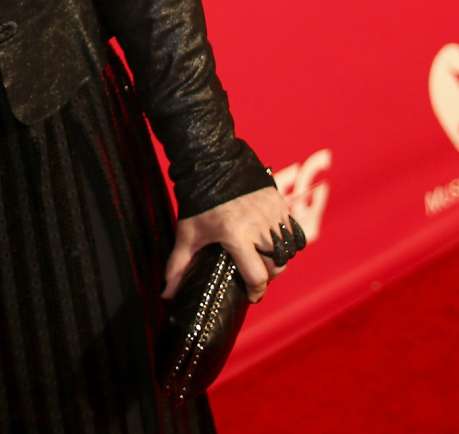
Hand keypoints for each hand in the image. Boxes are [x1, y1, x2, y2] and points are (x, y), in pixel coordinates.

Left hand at [161, 186, 297, 303]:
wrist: (211, 163)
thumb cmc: (197, 201)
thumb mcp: (187, 235)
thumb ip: (177, 266)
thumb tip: (166, 295)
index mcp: (236, 236)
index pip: (258, 276)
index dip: (255, 291)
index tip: (250, 295)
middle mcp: (259, 226)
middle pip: (277, 266)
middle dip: (268, 276)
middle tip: (255, 277)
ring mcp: (272, 213)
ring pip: (288, 250)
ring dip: (279, 259)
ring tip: (264, 261)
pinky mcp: (279, 202)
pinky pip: (292, 231)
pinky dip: (286, 241)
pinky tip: (272, 243)